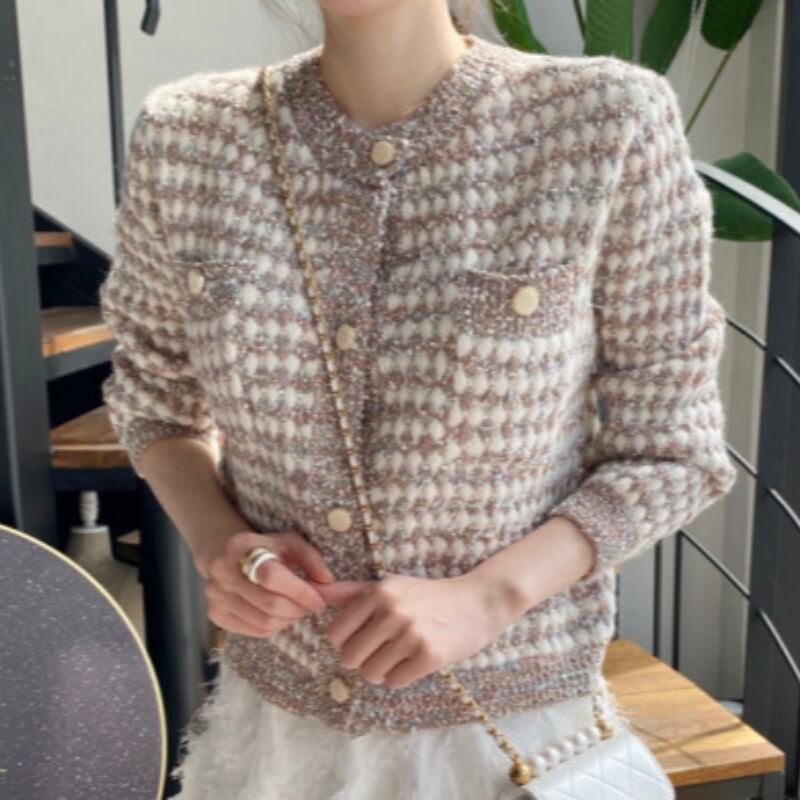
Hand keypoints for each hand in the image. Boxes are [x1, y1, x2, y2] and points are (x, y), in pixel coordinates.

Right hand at [204, 530, 333, 637]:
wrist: (226, 556)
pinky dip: (275, 627)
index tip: (320, 600)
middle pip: (269, 604)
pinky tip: (280, 614)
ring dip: (288, 620)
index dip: (299, 592)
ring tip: (296, 608)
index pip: (272, 577)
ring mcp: (216, 596)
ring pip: (264, 622)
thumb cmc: (265, 548)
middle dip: (298, 609)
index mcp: (241, 547)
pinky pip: (254, 631)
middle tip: (312, 606)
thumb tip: (327, 582)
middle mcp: (222, 572)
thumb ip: (312, 559)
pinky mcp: (216, 615)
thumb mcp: (289, 543)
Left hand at [312, 572, 511, 688]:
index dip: (346, 640)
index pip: (335, 633)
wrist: (477, 601)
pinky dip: (401, 676)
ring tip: (399, 655)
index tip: (364, 637)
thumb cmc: (428, 594)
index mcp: (379, 591)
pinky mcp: (429, 656)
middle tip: (382, 650)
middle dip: (362, 659)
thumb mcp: (391, 584)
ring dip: (381, 670)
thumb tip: (317, 592)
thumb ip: (352, 591)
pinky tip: (415, 661)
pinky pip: (394, 681)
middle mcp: (392, 611)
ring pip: (370, 673)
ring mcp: (411, 634)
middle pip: (349, 657)